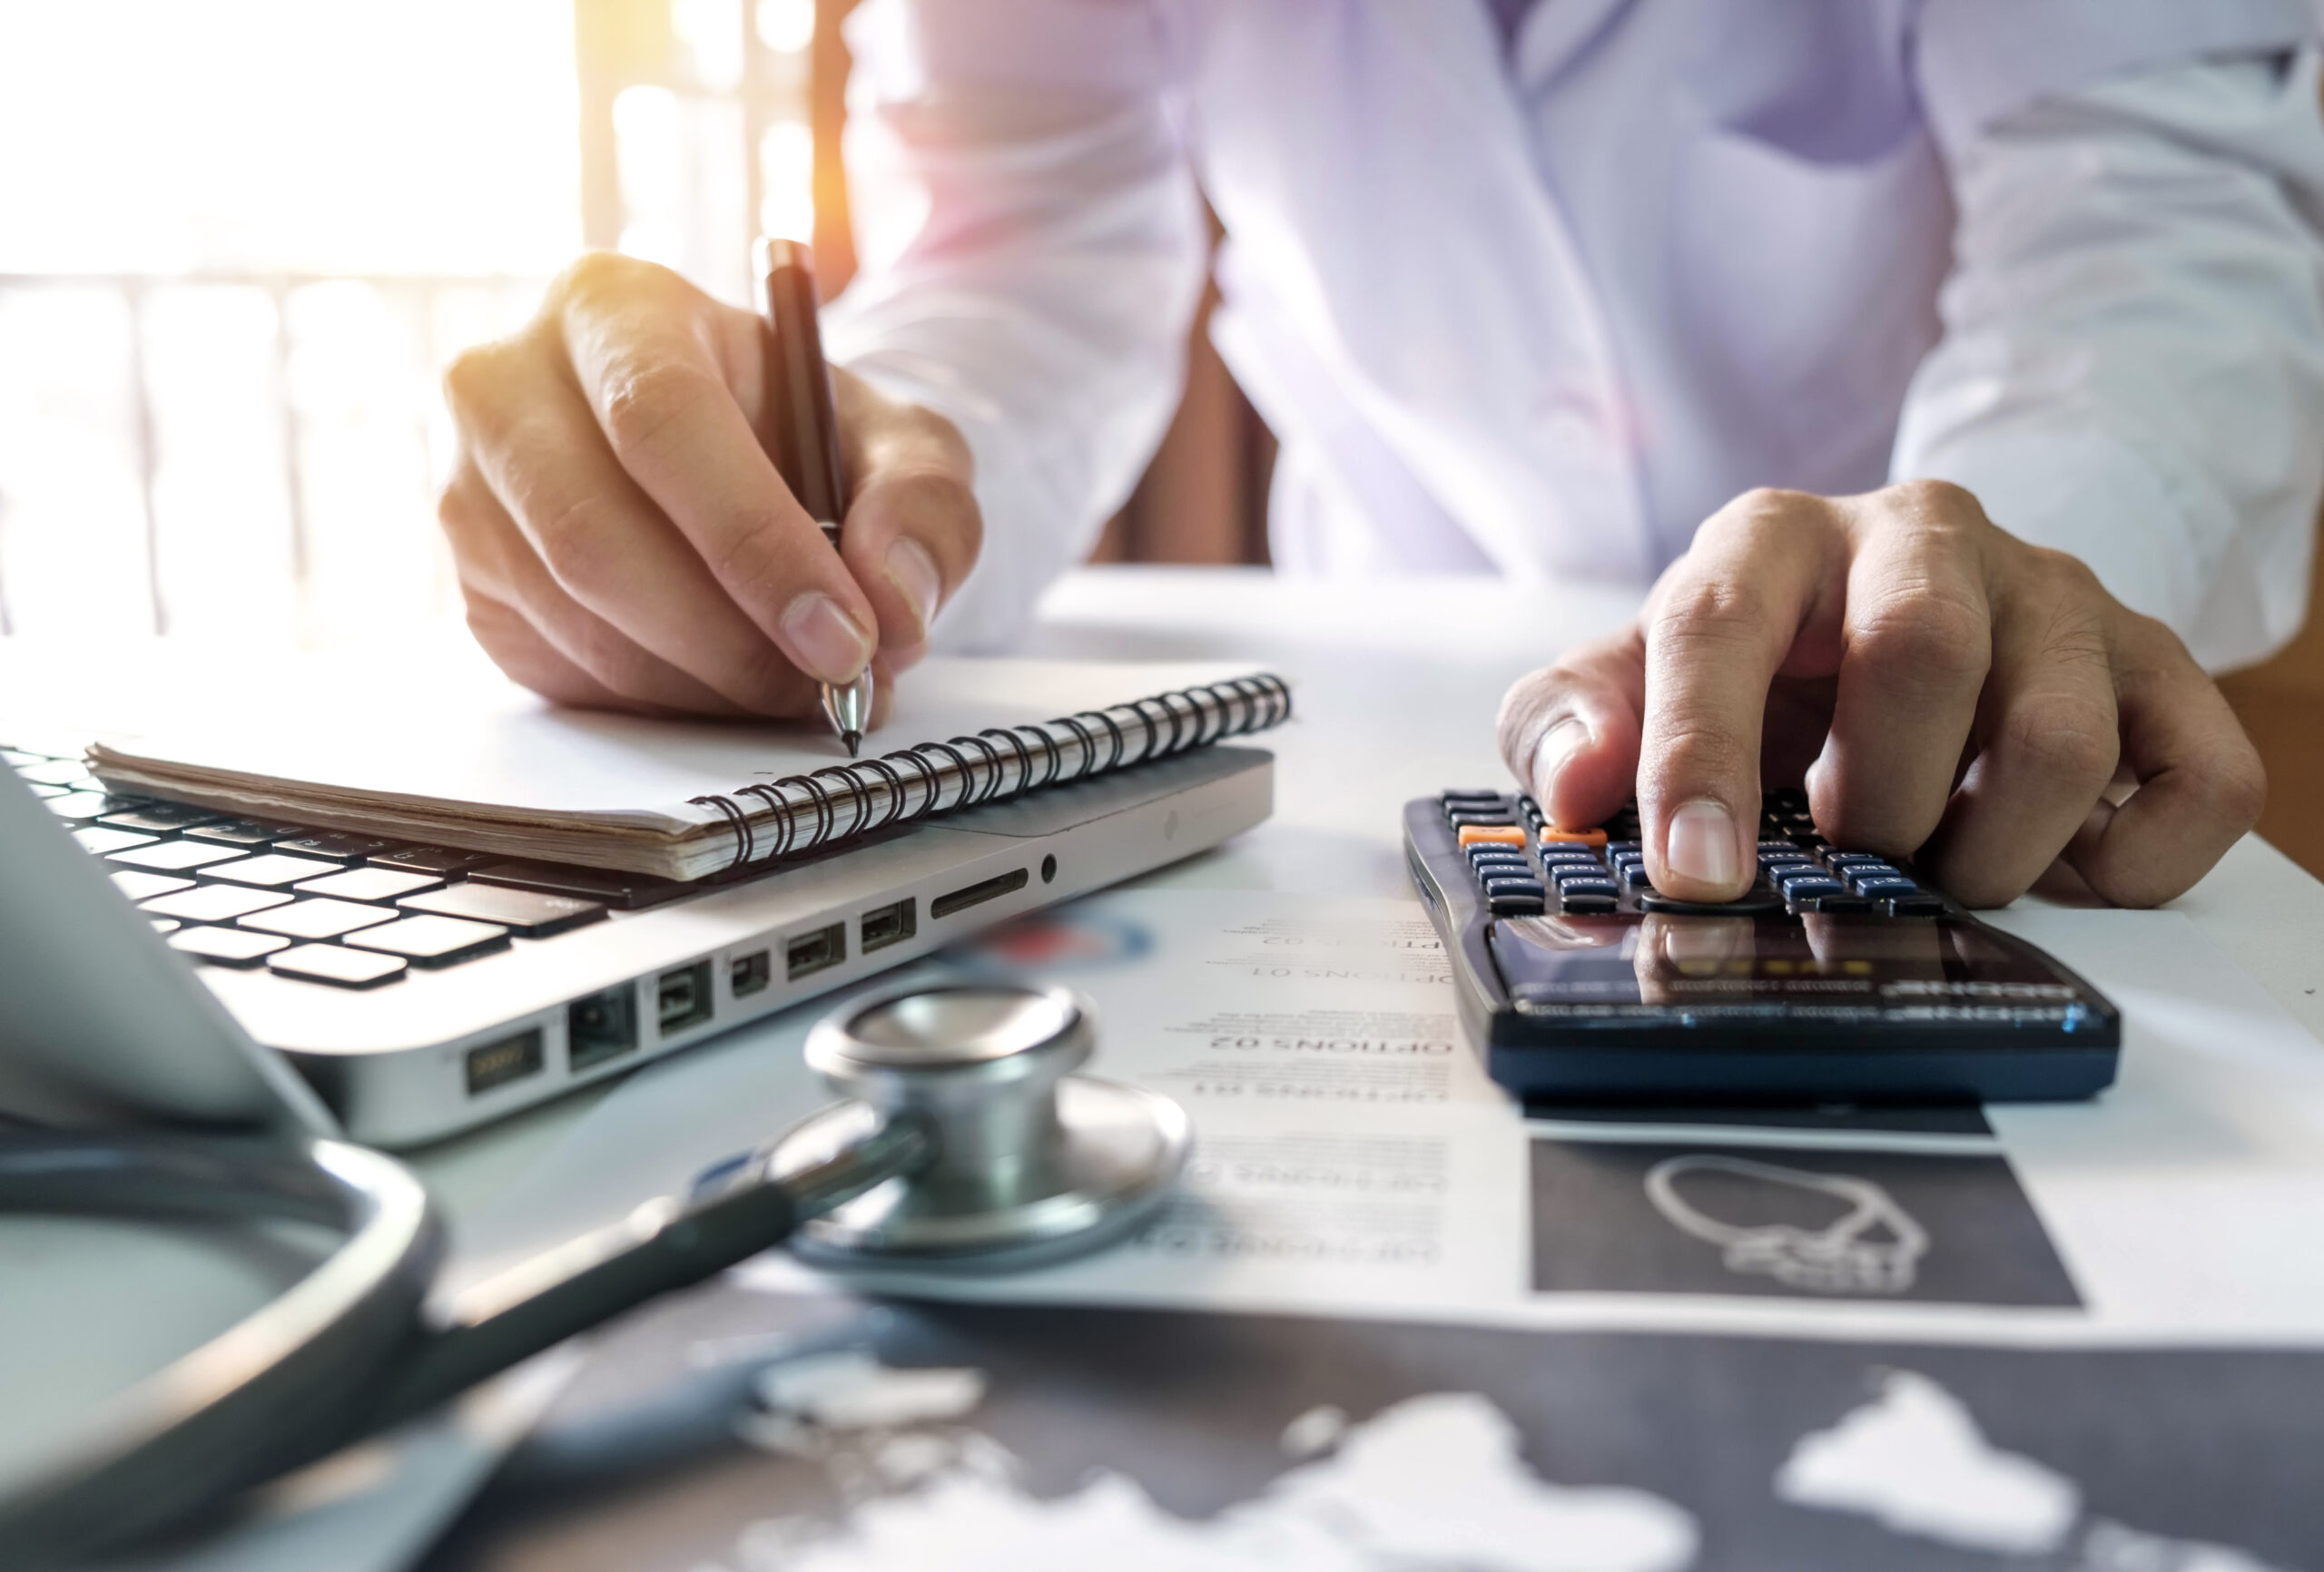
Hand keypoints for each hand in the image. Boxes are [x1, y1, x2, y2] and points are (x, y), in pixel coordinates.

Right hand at [438, 252, 980, 718]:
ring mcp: (469, 490)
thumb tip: (893, 602)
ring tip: (798, 686)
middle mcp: (507, 385)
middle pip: (596, 535)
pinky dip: (666, 700)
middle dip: (731, 638)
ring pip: (578, 618)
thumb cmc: (807, 434)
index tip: (843, 636)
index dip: (756, 543)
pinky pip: (564, 669)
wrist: (734, 460)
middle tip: (830, 684)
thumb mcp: (896, 440)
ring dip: (707, 682)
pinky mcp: (475, 586)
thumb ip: (922, 504)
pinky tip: (729, 683)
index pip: (662, 422)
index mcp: (613, 308)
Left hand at [1498, 482, 2266, 907]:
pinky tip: (2055, 863)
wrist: (1899, 604)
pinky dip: (2127, 866)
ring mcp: (2055, 597)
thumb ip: (1566, 724)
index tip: (1695, 871)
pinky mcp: (2159, 665)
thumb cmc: (1756, 660)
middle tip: (1851, 851)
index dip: (1698, 759)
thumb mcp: (1632, 680)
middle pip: (1923, 652)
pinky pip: (2199, 782)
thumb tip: (1577, 791)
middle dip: (1875, 797)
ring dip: (1991, 851)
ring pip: (2060, 736)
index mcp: (1773, 541)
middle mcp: (1923, 539)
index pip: (1721, 626)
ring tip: (1942, 864)